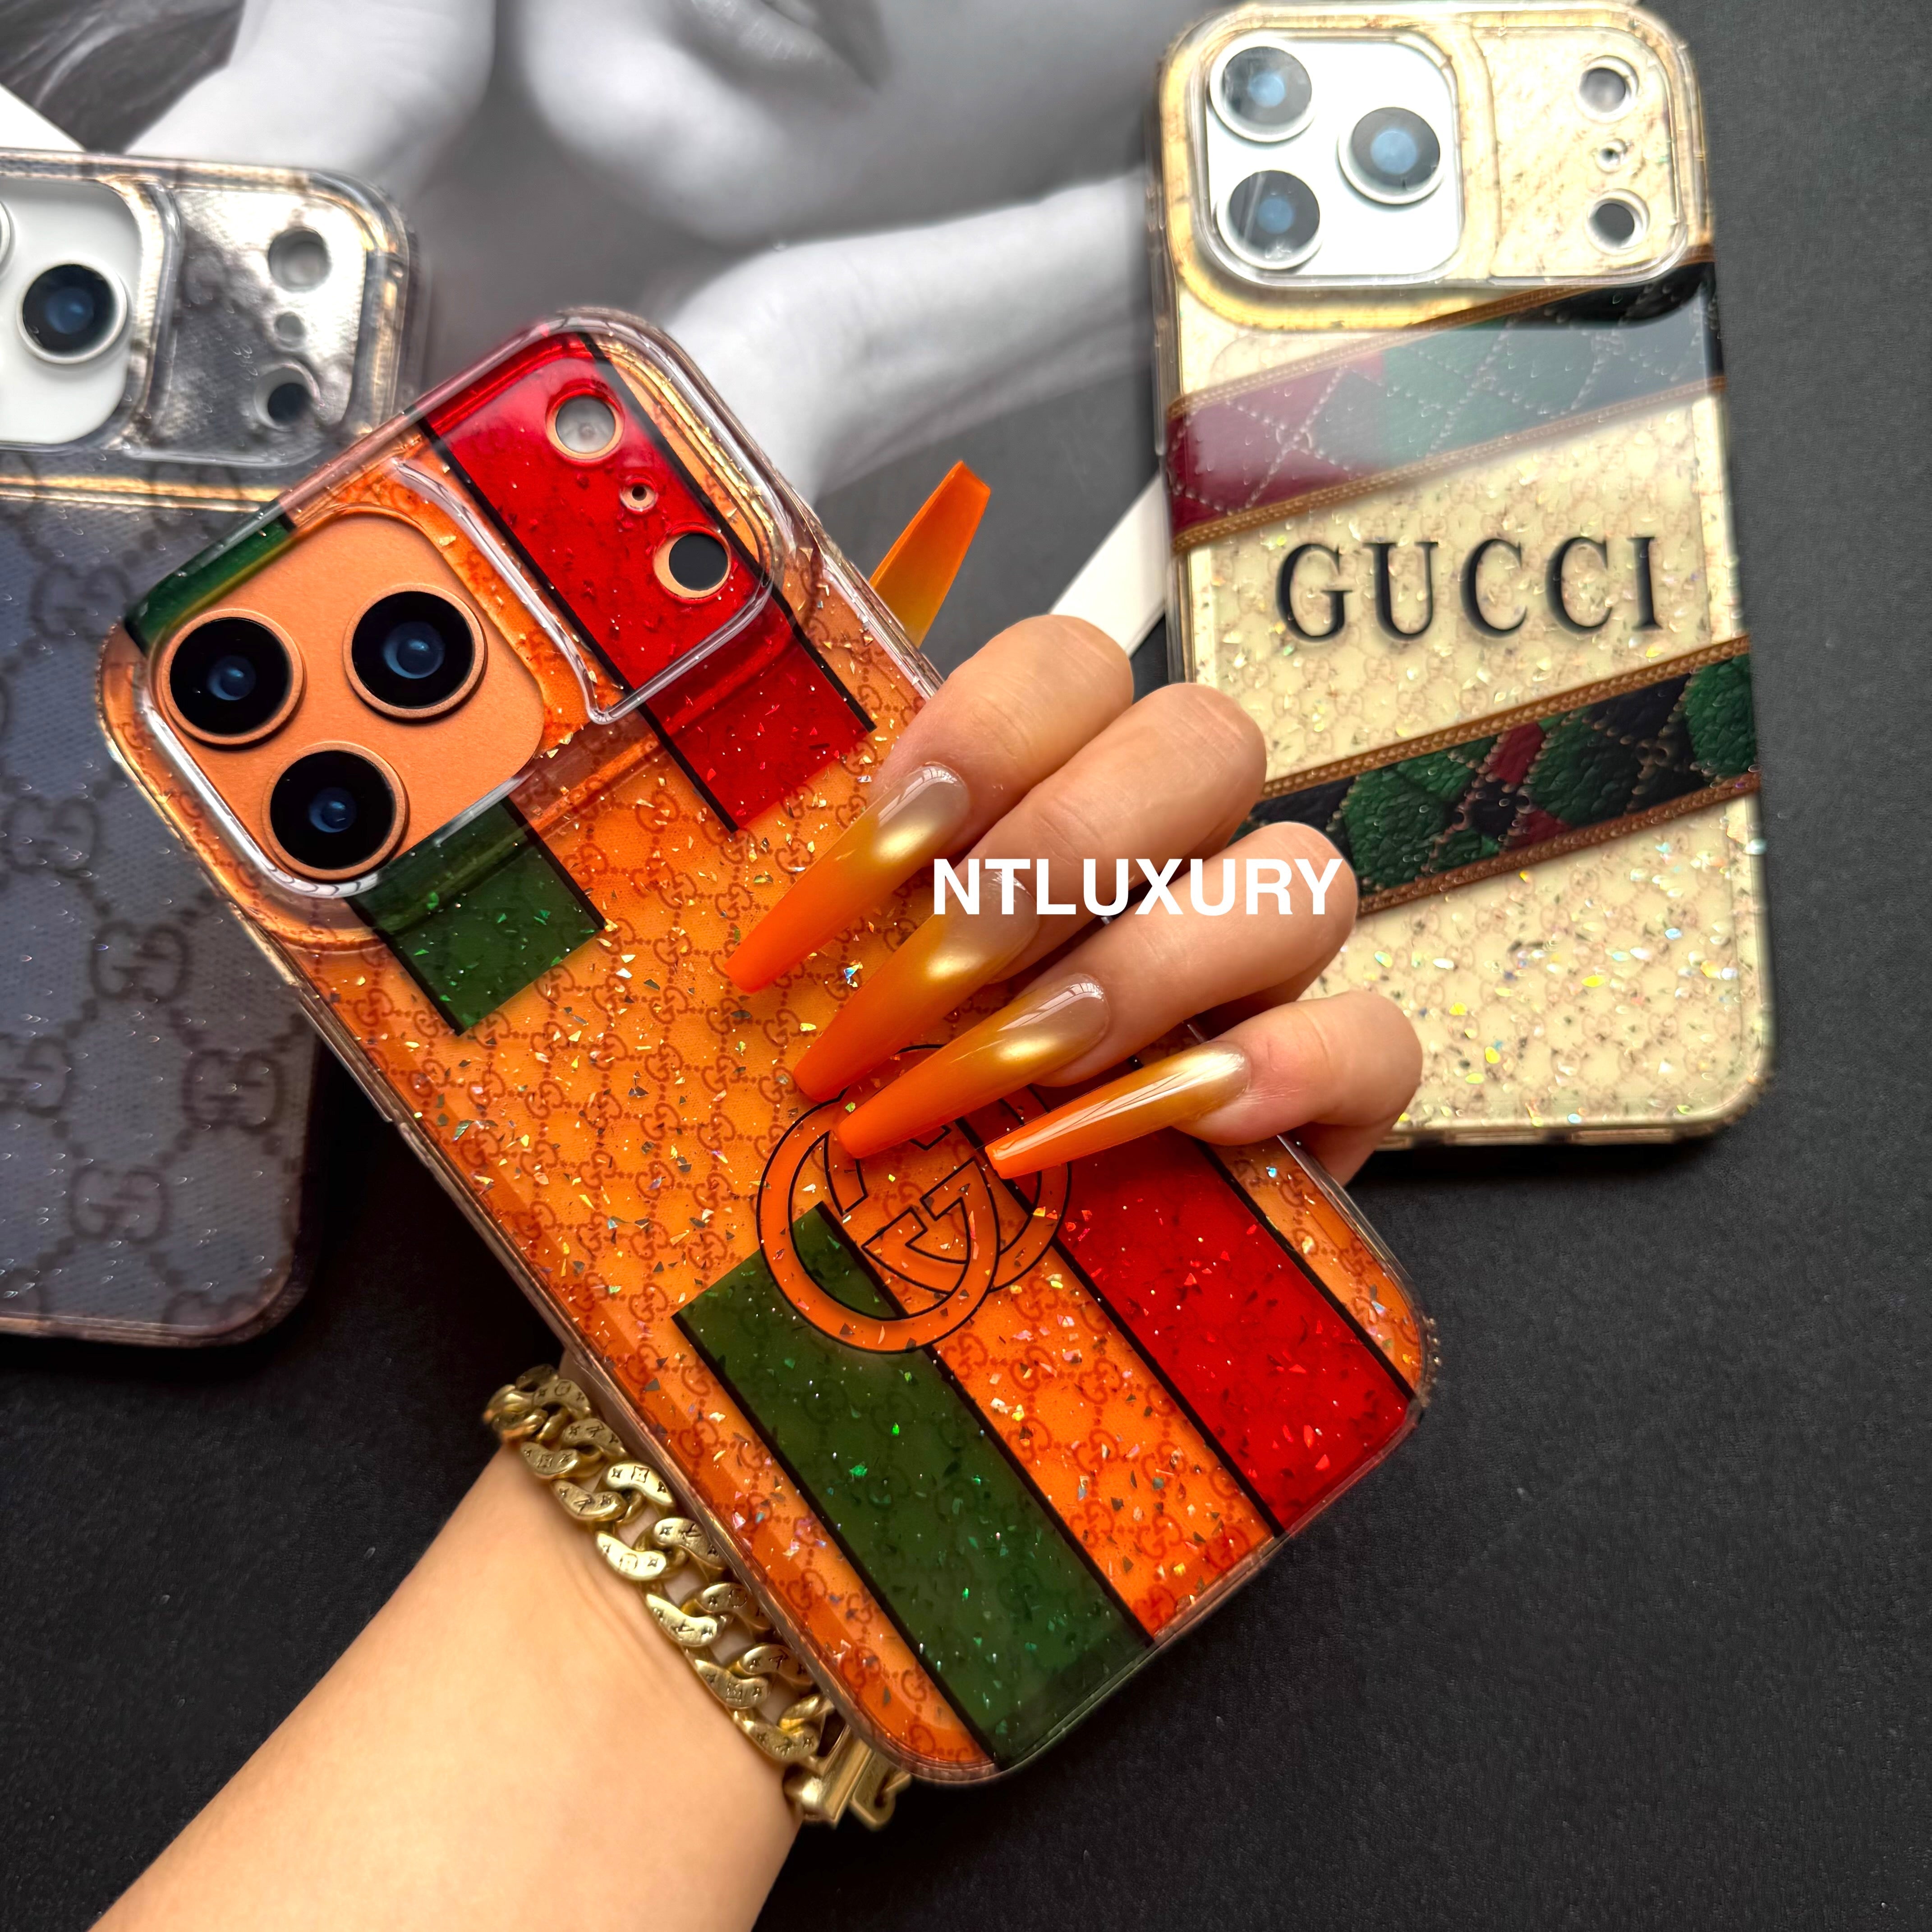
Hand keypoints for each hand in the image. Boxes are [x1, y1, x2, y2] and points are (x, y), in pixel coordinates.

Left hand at [726, 616, 1420, 1180]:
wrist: (1020, 1221)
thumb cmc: (923, 1071)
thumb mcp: (866, 975)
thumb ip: (840, 910)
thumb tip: (739, 909)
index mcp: (1068, 775)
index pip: (1070, 668)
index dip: (978, 738)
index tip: (879, 850)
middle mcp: (1189, 840)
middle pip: (1199, 742)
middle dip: (1052, 864)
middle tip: (921, 986)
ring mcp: (1276, 951)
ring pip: (1302, 874)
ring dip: (1146, 971)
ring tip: (1024, 1070)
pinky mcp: (1342, 1073)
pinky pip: (1373, 1036)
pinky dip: (1284, 1072)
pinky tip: (1186, 1119)